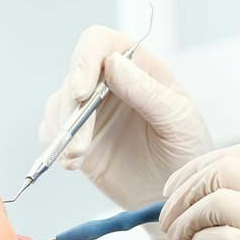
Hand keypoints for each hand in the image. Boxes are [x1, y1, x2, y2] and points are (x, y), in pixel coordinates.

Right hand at [39, 26, 212, 218]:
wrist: (175, 196)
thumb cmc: (187, 152)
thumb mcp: (178, 121)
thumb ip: (148, 92)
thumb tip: (113, 63)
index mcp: (138, 67)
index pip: (100, 43)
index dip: (85, 60)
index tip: (82, 91)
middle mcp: (110, 83)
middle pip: (73, 75)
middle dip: (71, 107)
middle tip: (80, 142)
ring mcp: (92, 110)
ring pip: (59, 103)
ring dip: (63, 130)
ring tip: (78, 157)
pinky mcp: (79, 137)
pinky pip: (52, 130)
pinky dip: (55, 145)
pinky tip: (73, 162)